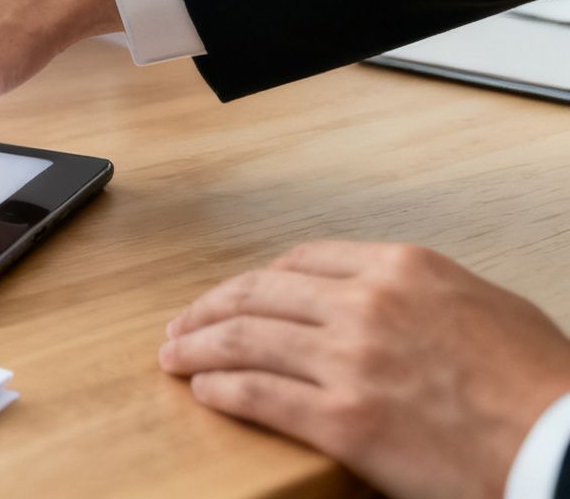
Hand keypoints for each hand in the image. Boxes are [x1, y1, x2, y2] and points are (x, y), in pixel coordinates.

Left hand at [160, 241, 569, 498]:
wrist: (562, 444)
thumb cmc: (540, 384)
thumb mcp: (482, 304)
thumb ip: (419, 292)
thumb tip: (383, 296)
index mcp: (400, 269)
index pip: (300, 261)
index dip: (256, 279)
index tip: (236, 293)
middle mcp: (365, 304)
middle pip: (258, 294)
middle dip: (209, 309)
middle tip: (183, 323)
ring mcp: (349, 361)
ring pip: (244, 341)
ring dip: (197, 347)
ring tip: (174, 355)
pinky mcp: (342, 420)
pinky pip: (257, 396)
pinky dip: (219, 390)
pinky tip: (203, 390)